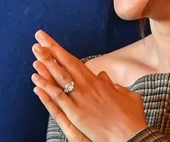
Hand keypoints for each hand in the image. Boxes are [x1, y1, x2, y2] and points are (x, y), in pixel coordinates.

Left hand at [31, 30, 147, 141]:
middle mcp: (88, 88)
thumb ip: (113, 85)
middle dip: (51, 50)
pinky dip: (46, 88)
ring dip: (46, 64)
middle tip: (38, 37)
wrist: (134, 137)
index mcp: (98, 82)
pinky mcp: (76, 115)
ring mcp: (81, 100)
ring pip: (60, 78)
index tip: (50, 42)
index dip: (61, 51)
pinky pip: (58, 98)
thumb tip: (103, 76)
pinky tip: (36, 79)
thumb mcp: (127, 96)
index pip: (75, 62)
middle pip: (65, 64)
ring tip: (35, 52)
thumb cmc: (132, 119)